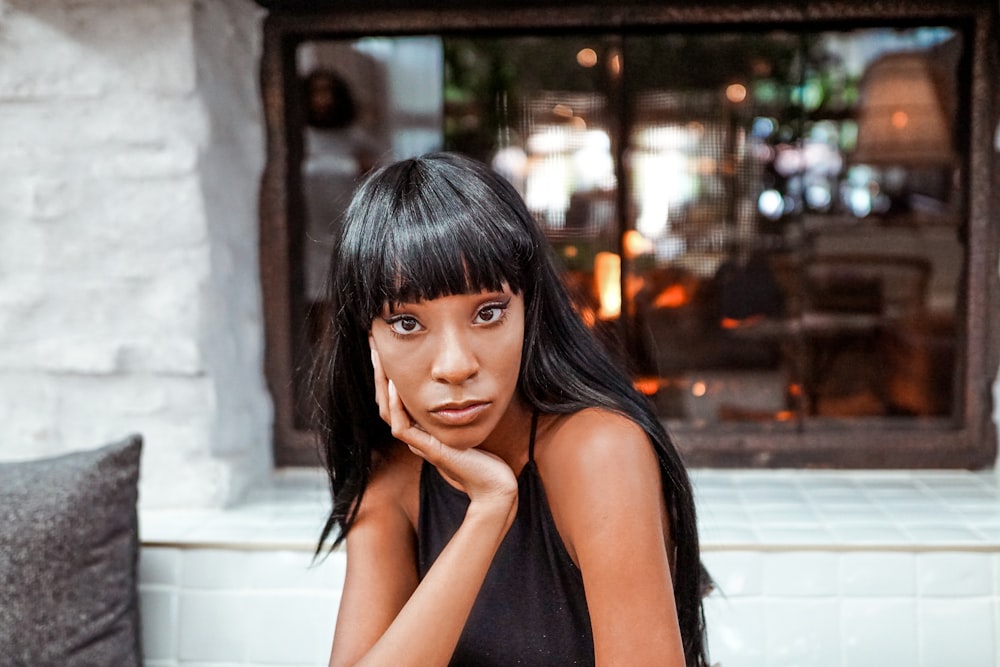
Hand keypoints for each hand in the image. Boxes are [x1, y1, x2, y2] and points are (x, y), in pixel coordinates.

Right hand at [370, 346, 518, 510]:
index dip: (387, 373)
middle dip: (378, 371)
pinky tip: (396, 384)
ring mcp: (420, 444)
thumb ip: (462, 408)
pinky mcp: (428, 450)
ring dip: (381, 383)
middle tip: (372, 343)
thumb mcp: (472, 423)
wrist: (495, 485)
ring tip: (378, 356)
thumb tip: (466, 381)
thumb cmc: (488, 457)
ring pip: (387, 411)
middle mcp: (416, 436)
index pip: (395, 397)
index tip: (386, 346)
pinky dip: (397, 405)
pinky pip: (401, 427)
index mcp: (422, 429)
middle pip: (385, 400)